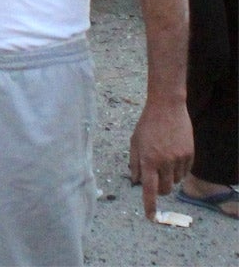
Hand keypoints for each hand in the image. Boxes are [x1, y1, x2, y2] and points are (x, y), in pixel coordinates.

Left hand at [129, 101, 192, 219]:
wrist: (167, 108)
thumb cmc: (147, 125)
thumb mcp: (135, 142)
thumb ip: (134, 163)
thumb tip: (135, 181)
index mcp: (148, 160)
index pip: (149, 189)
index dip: (149, 205)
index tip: (150, 216)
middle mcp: (164, 162)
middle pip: (165, 189)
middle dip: (160, 189)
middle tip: (155, 179)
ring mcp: (179, 159)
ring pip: (176, 181)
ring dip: (169, 177)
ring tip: (164, 160)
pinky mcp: (190, 155)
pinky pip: (185, 172)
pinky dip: (179, 170)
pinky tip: (174, 156)